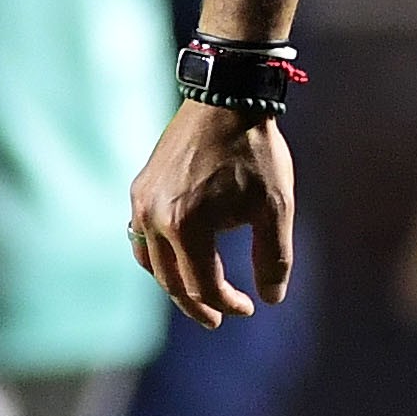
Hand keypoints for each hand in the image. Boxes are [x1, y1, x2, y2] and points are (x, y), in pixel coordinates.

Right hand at [127, 102, 293, 329]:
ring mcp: (141, 201)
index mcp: (186, 227)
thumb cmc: (256, 152)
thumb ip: (274, 258)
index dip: (227, 303)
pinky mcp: (140, 187)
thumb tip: (270, 300)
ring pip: (150, 261)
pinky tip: (177, 259)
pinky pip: (140, 236)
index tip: (249, 307)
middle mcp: (154, 218)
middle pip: (171, 281)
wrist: (227, 98)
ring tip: (197, 295)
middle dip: (197, 303)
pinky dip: (157, 256)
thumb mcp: (276, 207)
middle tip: (218, 317)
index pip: (202, 285)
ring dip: (173, 282)